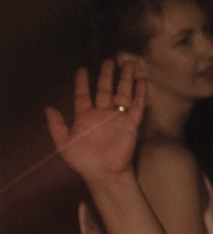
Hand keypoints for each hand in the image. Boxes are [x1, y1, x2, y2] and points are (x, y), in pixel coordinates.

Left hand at [46, 61, 145, 183]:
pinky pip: (137, 107)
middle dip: (107, 75)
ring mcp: (117, 117)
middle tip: (109, 60)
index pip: (83, 95)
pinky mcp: (131, 124)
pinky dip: (140, 95)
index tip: (82, 69)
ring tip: (129, 64)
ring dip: (125, 79)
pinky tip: (143, 83)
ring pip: (122, 94)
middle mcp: (102, 113)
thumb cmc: (83, 160)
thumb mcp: (63, 142)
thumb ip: (56, 125)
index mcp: (85, 116)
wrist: (104, 173)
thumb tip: (48, 107)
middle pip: (104, 89)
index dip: (82, 82)